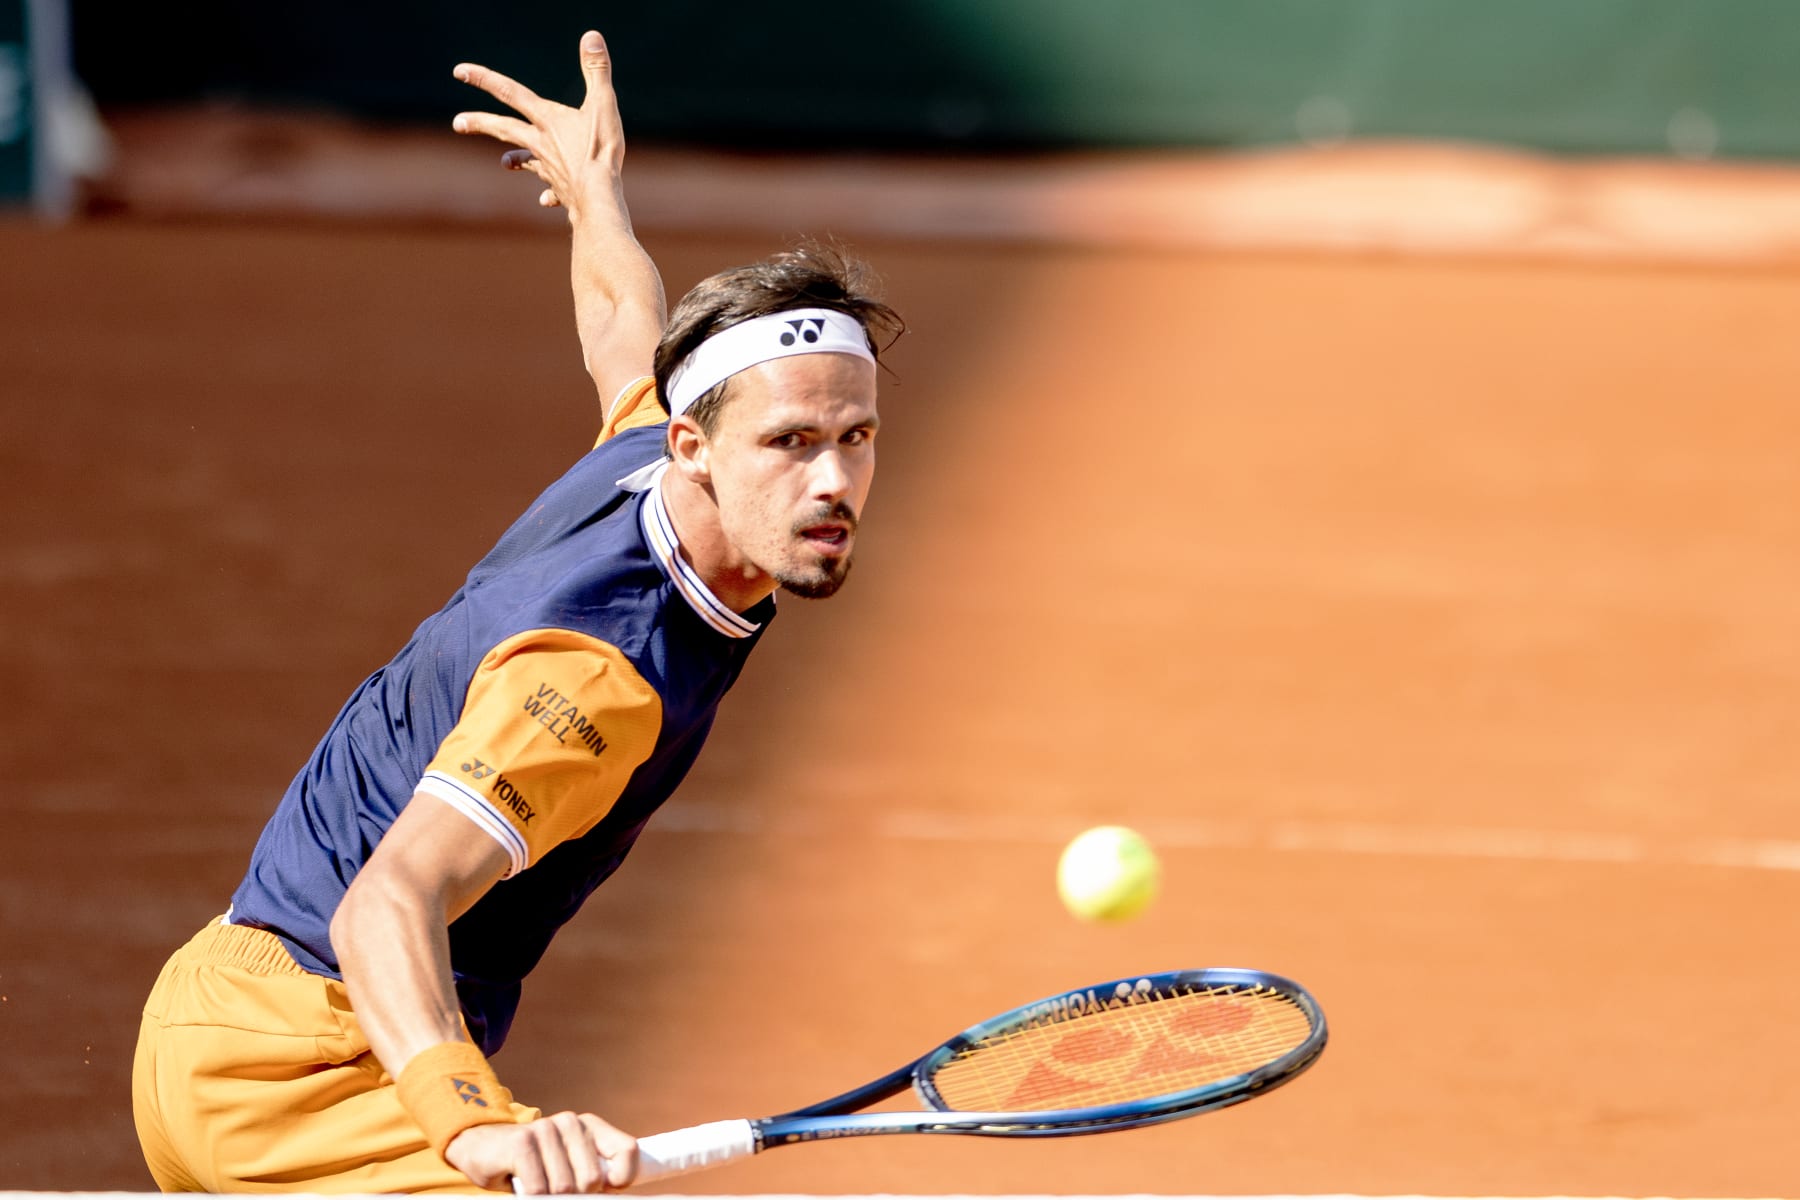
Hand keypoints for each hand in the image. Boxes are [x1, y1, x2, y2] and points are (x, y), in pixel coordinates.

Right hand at [446, 1111, 638, 1192]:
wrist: (482, 1148)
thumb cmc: (532, 1165)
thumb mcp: (569, 1166)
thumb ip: (592, 1173)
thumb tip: (611, 1192)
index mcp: (589, 1126)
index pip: (627, 1150)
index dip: (622, 1179)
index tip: (607, 1190)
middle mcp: (570, 1122)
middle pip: (592, 1180)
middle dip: (576, 1196)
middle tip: (556, 1191)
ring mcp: (545, 1129)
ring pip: (564, 1187)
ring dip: (550, 1197)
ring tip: (537, 1186)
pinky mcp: (522, 1143)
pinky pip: (539, 1189)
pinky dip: (532, 1197)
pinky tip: (521, 1184)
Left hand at [452, 30, 628, 223]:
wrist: (598, 198)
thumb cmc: (600, 151)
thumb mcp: (603, 104)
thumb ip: (596, 70)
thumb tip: (592, 36)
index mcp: (547, 120)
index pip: (510, 92)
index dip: (484, 79)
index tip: (458, 71)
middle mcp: (541, 143)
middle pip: (505, 129)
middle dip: (480, 123)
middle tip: (457, 123)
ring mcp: (550, 169)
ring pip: (527, 161)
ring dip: (515, 160)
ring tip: (504, 163)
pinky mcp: (564, 191)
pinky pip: (554, 191)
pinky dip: (551, 193)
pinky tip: (547, 198)